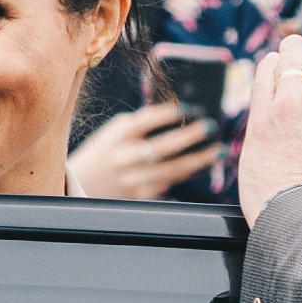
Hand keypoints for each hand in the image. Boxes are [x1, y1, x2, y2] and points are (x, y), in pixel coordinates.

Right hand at [68, 103, 223, 199]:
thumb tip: (182, 116)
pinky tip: (205, 166)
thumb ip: (142, 124)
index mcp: (118, 135)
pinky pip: (170, 183)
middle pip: (165, 146)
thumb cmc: (105, 153)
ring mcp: (133, 179)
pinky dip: (188, 174)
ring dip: (201, 159)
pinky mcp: (140, 196)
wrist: (81, 186)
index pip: (148, 119)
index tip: (194, 107)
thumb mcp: (115, 132)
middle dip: (192, 135)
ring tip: (220, 151)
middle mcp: (125, 157)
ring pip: (173, 169)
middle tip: (211, 126)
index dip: (173, 113)